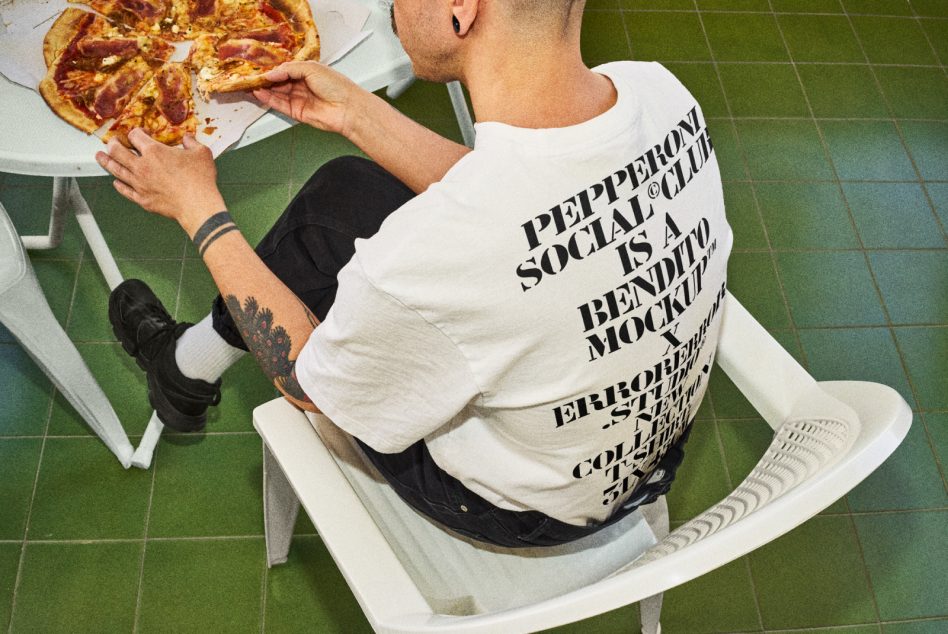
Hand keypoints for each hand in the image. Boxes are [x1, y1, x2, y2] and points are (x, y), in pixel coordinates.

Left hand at [95, 129, 225, 235]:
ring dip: (106, 162)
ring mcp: (139, 184)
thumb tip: (188, 138)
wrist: (197, 205)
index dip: (137, 132)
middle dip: (113, 144)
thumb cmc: (200, 180)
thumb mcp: (201, 154)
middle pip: (117, 151)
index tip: (141, 133)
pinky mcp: (142, 199)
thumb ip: (192, 143)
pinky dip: (119, 185)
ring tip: (100, 157)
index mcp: (154, 151)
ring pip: (116, 170)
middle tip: (111, 142)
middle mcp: (142, 166)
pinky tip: (116, 183)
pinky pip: (125, 190)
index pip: (136, 136)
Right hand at [254, 61, 360, 135]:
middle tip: (250, 75)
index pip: (285, 70)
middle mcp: (302, 86)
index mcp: (307, 73)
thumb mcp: (311, 68)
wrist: (347, 108)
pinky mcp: (296, 112)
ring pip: (277, 93)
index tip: (259, 66)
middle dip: (265, 79)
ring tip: (250, 83)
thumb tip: (272, 73)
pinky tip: (259, 93)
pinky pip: (279, 105)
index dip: (273, 69)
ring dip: (264, 89)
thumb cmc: (336, 86)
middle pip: (279, 82)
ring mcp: (299, 99)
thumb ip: (289, 69)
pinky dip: (268, 99)